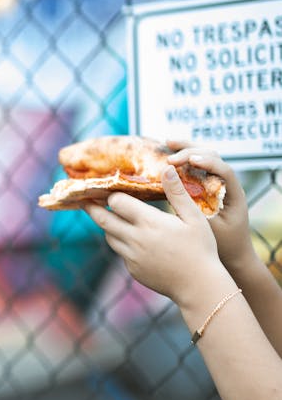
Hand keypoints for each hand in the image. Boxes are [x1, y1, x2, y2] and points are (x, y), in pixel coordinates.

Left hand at [85, 166, 220, 307]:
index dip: (113, 194)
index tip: (109, 188)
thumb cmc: (201, 249)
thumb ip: (177, 193)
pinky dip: (122, 243)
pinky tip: (133, 239)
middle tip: (83, 199)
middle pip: (103, 219)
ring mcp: (131, 257)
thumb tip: (167, 168)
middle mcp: (135, 239)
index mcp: (149, 222)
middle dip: (92, 208)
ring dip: (109, 226)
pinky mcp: (133, 270)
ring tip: (110, 216)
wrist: (198, 286)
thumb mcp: (194, 217)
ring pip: (109, 236)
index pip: (117, 202)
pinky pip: (121, 253)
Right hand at [165, 141, 253, 276]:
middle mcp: (227, 184)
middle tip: (169, 154)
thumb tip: (173, 194)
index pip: (224, 170)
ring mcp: (217, 183)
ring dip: (186, 149)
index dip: (208, 162)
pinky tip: (165, 158)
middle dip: (191, 150)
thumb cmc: (224, 246)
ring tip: (166, 143)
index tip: (190, 162)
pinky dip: (181, 160)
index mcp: (234, 194)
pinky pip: (195, 167)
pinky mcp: (207, 186)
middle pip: (212, 156)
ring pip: (203, 156)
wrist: (234, 255)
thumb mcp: (208, 229)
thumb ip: (193, 210)